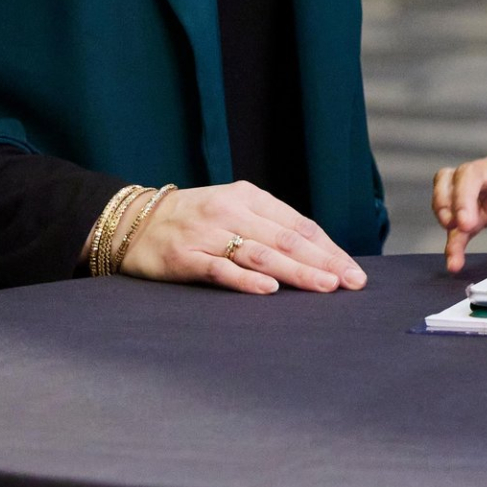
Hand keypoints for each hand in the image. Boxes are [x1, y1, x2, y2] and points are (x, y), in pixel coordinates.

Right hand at [118, 182, 367, 295]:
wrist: (133, 221)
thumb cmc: (195, 219)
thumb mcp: (234, 210)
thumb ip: (268, 227)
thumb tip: (316, 255)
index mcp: (250, 197)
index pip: (300, 225)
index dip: (329, 249)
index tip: (353, 271)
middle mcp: (232, 210)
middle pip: (287, 239)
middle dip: (324, 262)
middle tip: (351, 282)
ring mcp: (207, 233)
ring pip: (261, 253)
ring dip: (296, 271)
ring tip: (324, 286)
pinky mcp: (183, 256)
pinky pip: (219, 268)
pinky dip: (245, 279)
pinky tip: (269, 289)